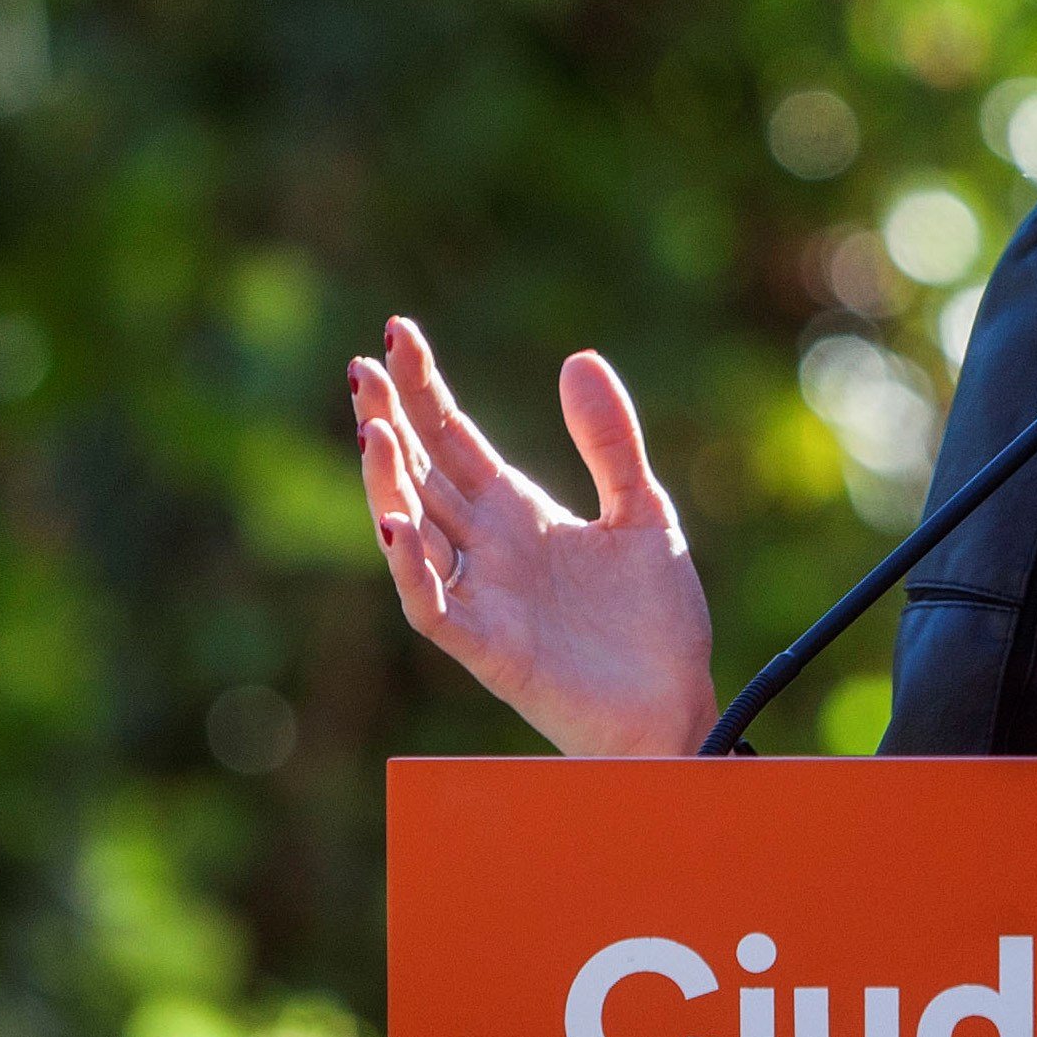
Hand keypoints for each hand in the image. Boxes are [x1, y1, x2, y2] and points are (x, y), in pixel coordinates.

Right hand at [350, 317, 718, 756]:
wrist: (676, 705)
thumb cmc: (654, 621)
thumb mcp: (644, 512)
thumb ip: (610, 442)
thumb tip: (577, 357)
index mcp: (518, 510)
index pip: (453, 437)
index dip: (422, 387)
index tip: (396, 331)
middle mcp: (487, 547)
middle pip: (421, 474)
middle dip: (388, 422)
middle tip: (360, 369)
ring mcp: (481, 596)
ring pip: (411, 531)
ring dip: (388, 484)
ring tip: (373, 430)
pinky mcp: (486, 647)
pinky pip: (433, 604)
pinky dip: (412, 565)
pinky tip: (396, 521)